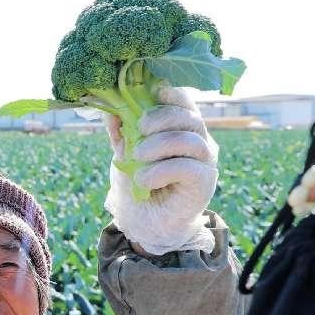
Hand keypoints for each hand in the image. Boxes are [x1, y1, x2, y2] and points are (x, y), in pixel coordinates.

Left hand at [104, 85, 217, 255]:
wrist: (145, 222)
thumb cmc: (138, 183)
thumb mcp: (125, 152)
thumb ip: (121, 130)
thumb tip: (109, 107)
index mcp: (182, 129)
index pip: (186, 102)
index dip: (173, 93)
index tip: (154, 92)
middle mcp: (199, 141)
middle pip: (189, 117)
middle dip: (161, 119)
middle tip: (139, 131)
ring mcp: (205, 162)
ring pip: (190, 139)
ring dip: (159, 145)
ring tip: (137, 158)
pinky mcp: (204, 183)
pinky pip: (188, 167)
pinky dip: (161, 170)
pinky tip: (145, 180)